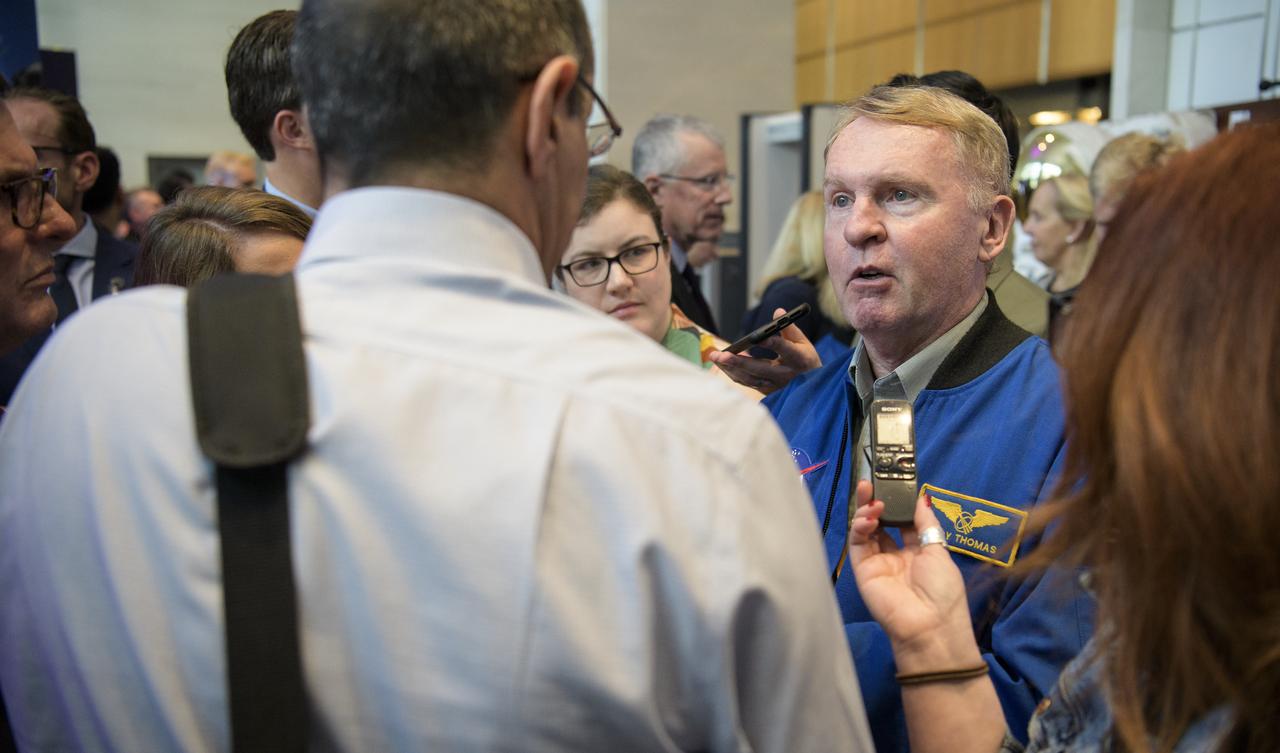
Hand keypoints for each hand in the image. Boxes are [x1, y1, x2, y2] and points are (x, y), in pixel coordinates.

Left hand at [708, 308, 821, 393]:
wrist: (812, 388)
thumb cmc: (806, 360)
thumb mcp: (803, 342)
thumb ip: (789, 327)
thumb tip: (777, 312)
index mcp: (799, 359)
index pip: (785, 349)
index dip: (772, 343)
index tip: (758, 337)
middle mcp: (786, 375)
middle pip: (760, 369)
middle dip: (738, 362)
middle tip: (720, 354)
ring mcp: (775, 386)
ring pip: (749, 378)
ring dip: (730, 368)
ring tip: (715, 357)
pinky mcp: (766, 391)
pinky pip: (747, 382)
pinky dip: (733, 373)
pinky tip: (723, 363)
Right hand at [849, 481, 980, 670]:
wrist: (929, 626)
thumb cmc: (942, 591)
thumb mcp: (939, 551)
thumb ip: (926, 523)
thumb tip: (922, 498)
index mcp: (917, 552)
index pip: (902, 521)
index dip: (896, 502)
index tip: (893, 484)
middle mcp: (895, 555)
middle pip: (880, 522)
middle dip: (875, 501)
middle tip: (871, 482)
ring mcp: (877, 562)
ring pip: (865, 529)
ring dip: (866, 510)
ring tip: (871, 498)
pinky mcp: (862, 569)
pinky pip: (857, 543)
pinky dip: (860, 526)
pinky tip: (869, 517)